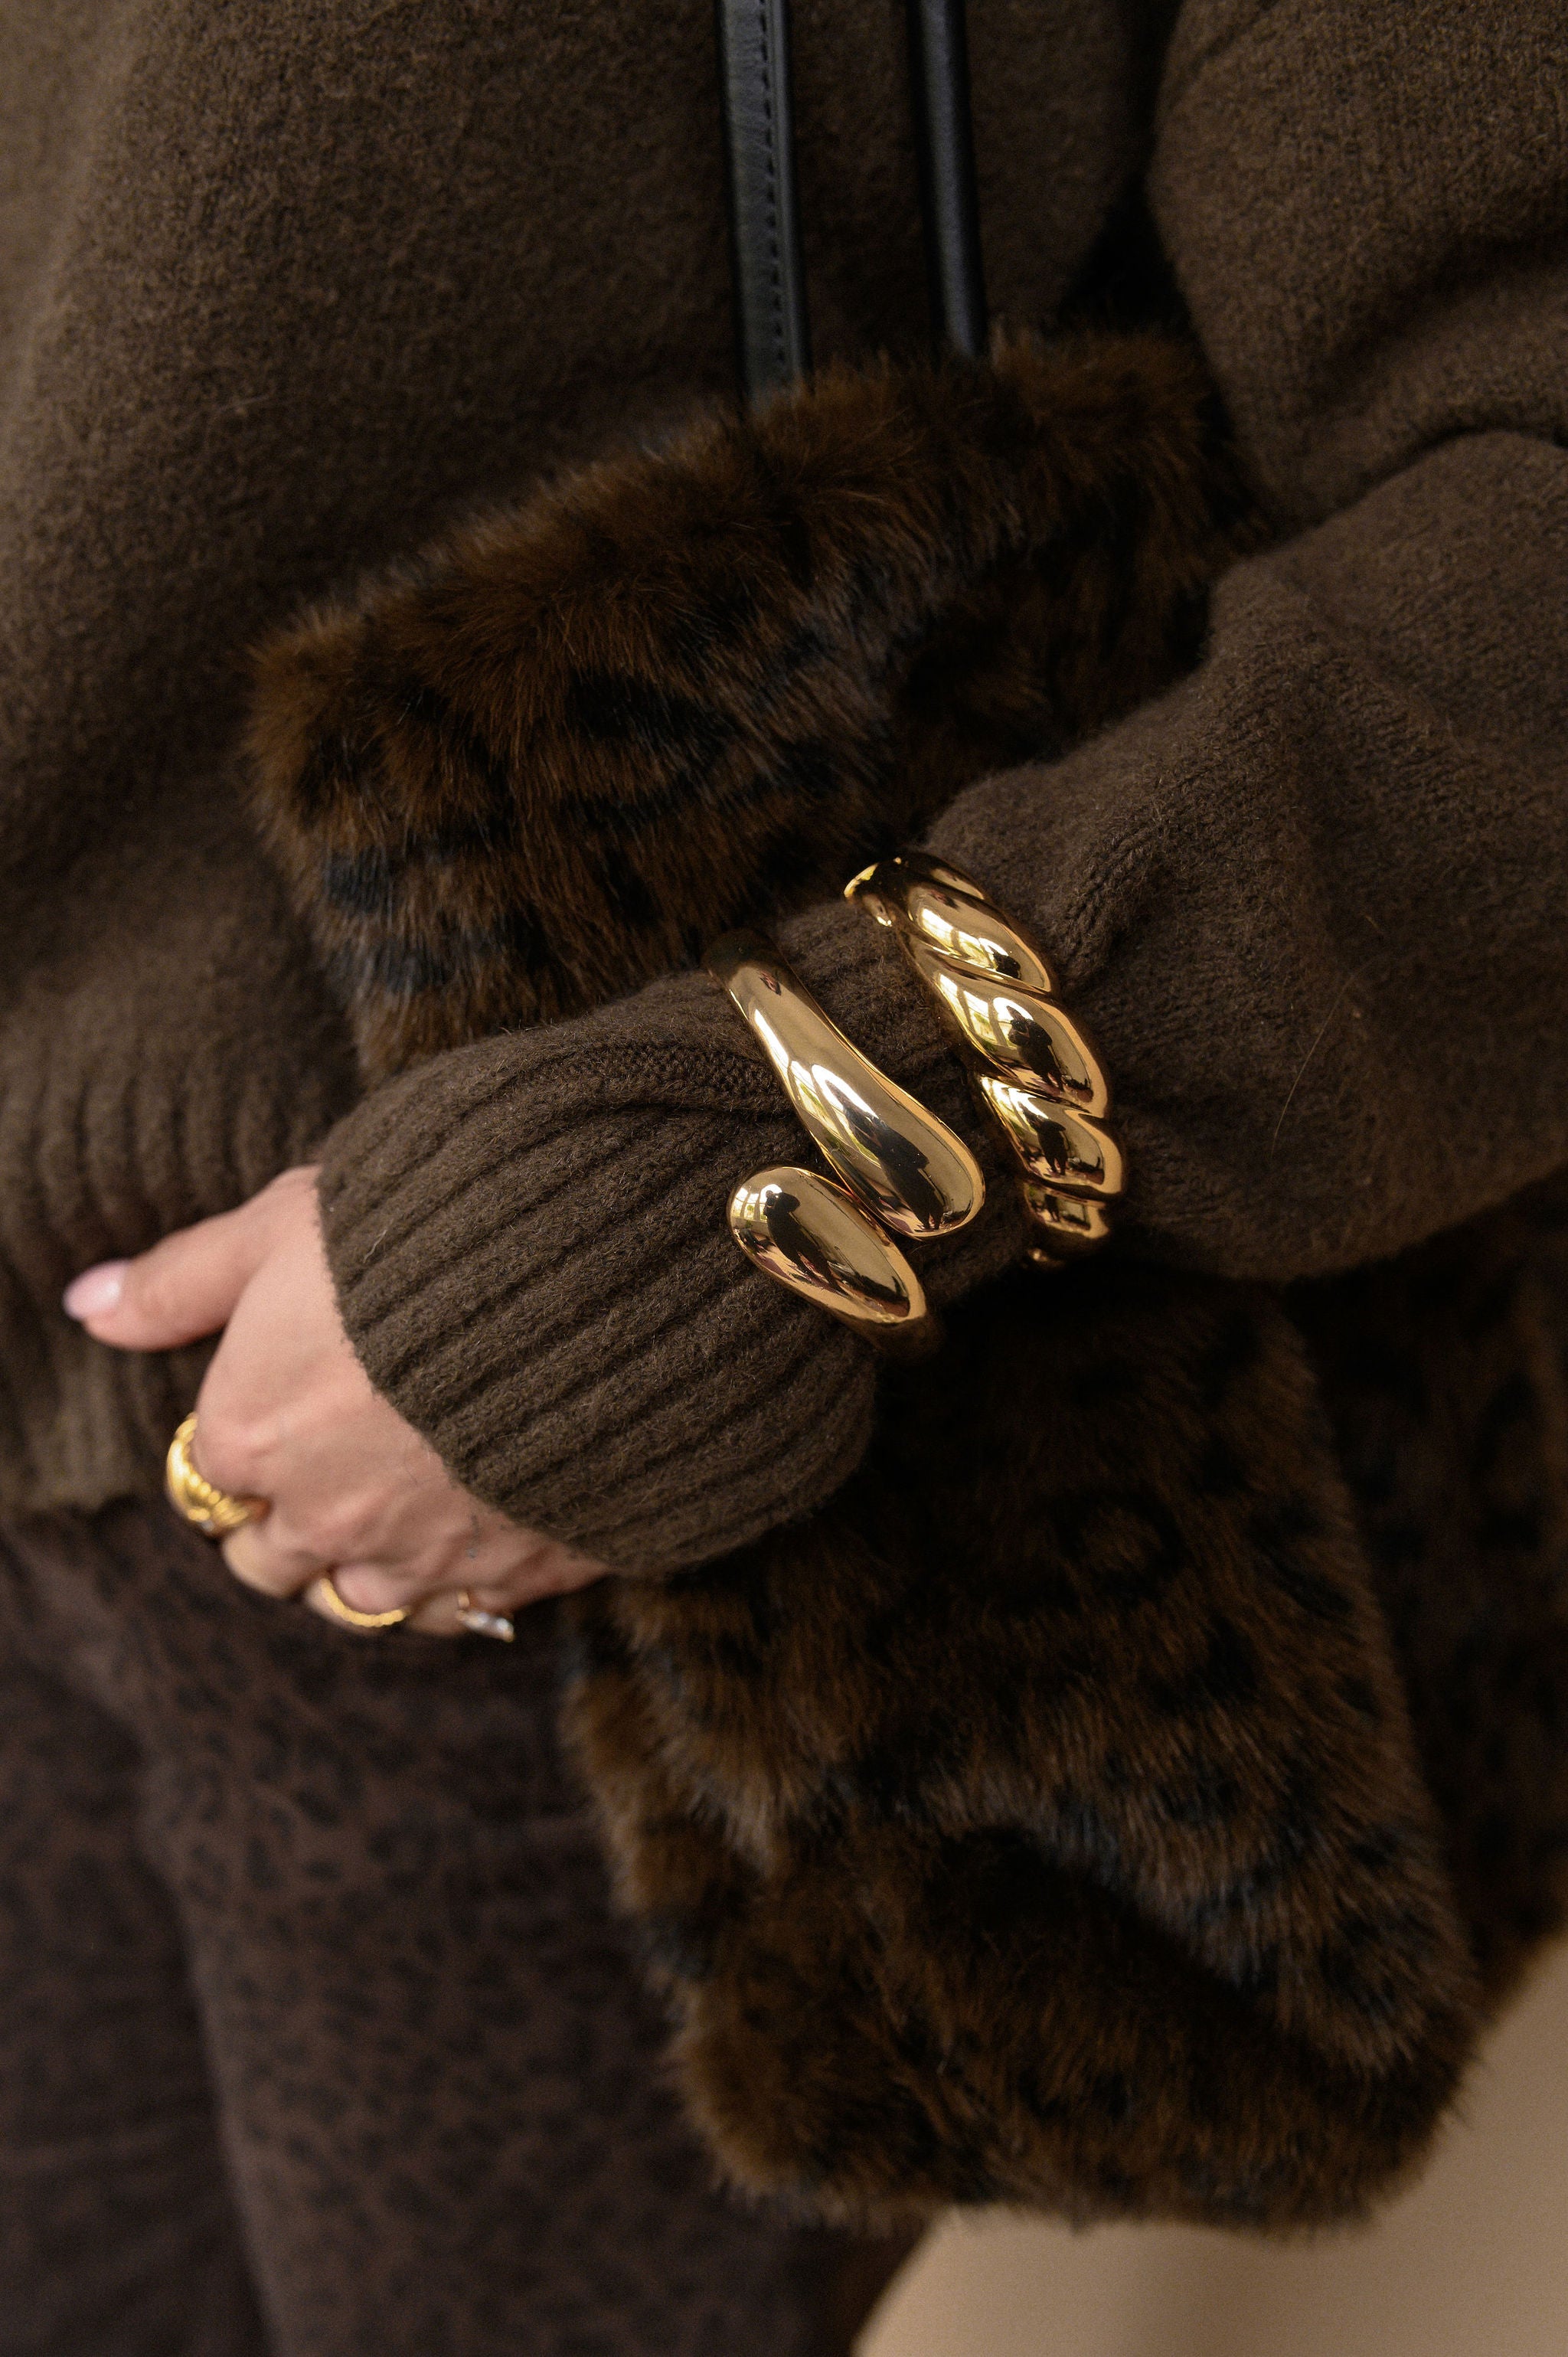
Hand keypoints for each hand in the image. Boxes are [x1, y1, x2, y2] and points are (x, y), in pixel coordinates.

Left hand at [63, 1166, 607, 1631]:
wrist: (589, 1287)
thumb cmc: (423, 1237)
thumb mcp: (283, 1225)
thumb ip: (181, 1279)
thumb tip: (90, 1305)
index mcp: (250, 1437)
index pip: (210, 1482)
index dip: (246, 1443)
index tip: (285, 1403)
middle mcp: (322, 1518)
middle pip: (270, 1560)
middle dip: (290, 1519)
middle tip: (335, 1459)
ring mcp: (420, 1556)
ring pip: (358, 1602)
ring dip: (367, 1562)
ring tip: (403, 1502)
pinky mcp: (512, 1572)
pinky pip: (457, 1614)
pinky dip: (453, 1587)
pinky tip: (470, 1534)